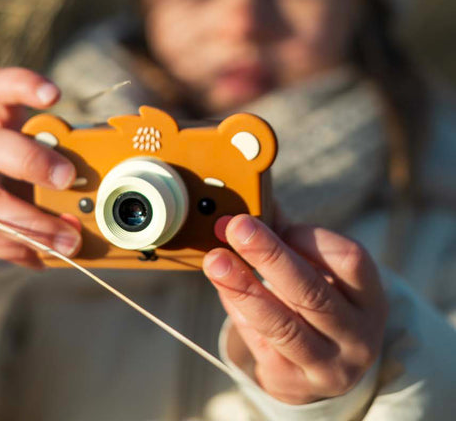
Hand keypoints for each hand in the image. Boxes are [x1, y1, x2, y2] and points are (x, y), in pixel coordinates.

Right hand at [0, 68, 81, 268]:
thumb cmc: (16, 173)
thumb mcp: (36, 155)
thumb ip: (64, 159)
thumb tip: (110, 180)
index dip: (23, 86)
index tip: (54, 95)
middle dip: (32, 162)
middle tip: (68, 178)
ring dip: (34, 225)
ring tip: (69, 240)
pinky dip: (20, 250)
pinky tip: (43, 258)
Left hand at [203, 214, 386, 404]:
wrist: (329, 366)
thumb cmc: (321, 298)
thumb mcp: (323, 271)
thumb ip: (289, 236)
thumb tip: (253, 201)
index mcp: (370, 297)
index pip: (348, 262)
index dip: (310, 239)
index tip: (277, 223)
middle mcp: (357, 336)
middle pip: (312, 294)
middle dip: (270, 257)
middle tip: (236, 227)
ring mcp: (328, 366)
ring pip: (283, 325)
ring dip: (244, 289)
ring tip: (216, 260)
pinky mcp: (294, 384)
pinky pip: (260, 344)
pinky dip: (238, 311)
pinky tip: (223, 287)